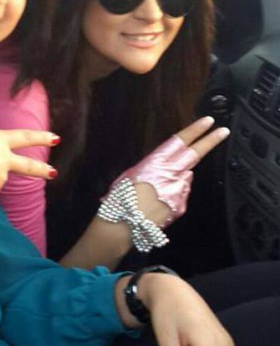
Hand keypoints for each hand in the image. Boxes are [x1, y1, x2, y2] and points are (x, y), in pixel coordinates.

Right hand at [114, 116, 229, 225]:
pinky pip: (181, 195)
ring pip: (185, 178)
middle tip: (224, 131)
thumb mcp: (132, 173)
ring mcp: (179, 189)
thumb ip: (154, 167)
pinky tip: (158, 203)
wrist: (124, 224)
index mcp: (156, 161)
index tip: (207, 121)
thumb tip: (169, 168)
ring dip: (177, 180)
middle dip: (211, 140)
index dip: (195, 130)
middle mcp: (171, 173)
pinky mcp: (181, 205)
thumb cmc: (122, 198)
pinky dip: (173, 196)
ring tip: (156, 191)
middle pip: (196, 153)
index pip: (180, 141)